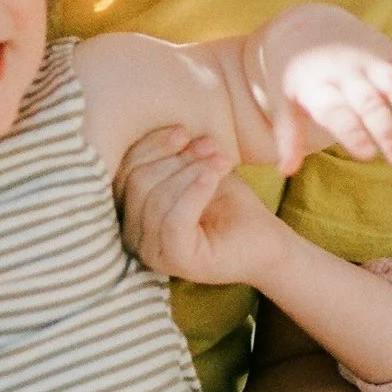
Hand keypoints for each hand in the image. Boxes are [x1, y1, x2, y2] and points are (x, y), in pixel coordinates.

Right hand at [119, 128, 292, 287]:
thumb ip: (175, 155)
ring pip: (157, 199)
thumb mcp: (197, 171)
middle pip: (138, 183)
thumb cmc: (229, 205)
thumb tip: (176, 131)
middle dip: (176, 159)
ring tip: (221, 161)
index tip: (184, 132)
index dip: (152, 147)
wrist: (266, 241)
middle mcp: (135, 237)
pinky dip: (195, 191)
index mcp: (133, 213)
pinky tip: (215, 175)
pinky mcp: (176, 261)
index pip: (125, 173)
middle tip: (210, 148)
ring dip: (192, 171)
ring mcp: (153, 253)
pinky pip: (175, 220)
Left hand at [250, 6, 391, 174]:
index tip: (367, 154)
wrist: (303, 22)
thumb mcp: (283, 100)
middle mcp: (344, 70)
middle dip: (385, 130)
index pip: (337, 111)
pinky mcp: (384, 47)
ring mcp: (366, 57)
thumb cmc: (293, 73)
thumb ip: (287, 134)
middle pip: (368, 102)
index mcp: (316, 85)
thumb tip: (286, 171)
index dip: (352, 131)